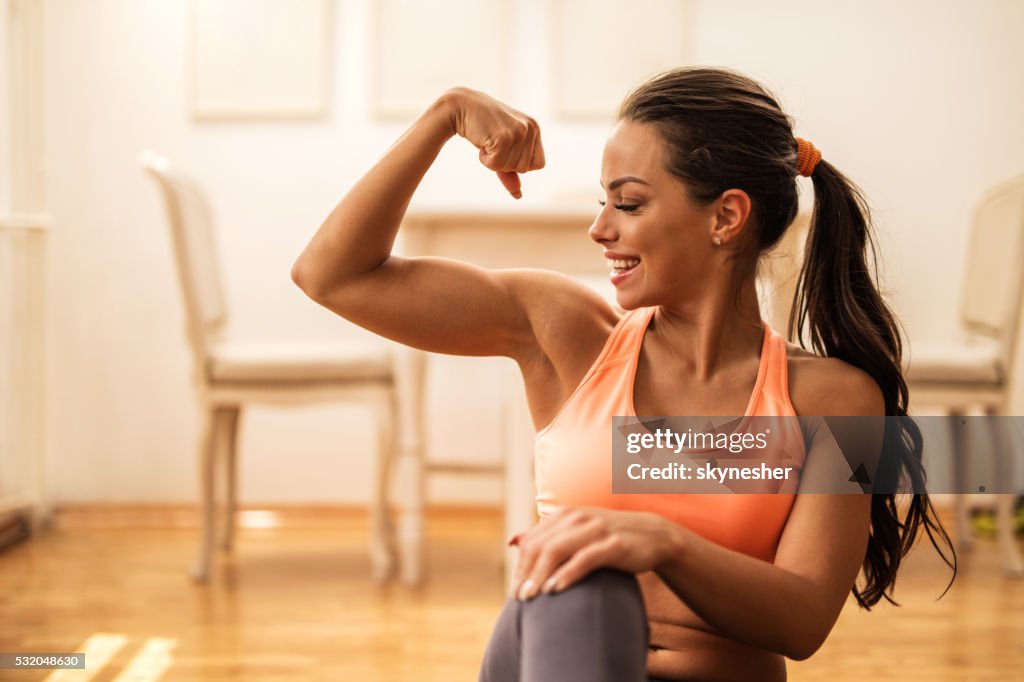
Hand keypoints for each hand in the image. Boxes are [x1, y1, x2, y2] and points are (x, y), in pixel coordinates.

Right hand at [442, 87, 545, 198]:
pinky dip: (485, 160)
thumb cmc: (482, 127)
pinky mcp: (503, 138)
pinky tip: (482, 141)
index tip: (506, 147)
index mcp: (534, 128)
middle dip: (505, 162)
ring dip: (494, 160)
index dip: (519, 163)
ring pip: (510, 168)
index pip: (538, 165)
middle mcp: (530, 128)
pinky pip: (496, 166)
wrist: (461, 107)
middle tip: (494, 142)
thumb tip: (519, 195)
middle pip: (524, 169)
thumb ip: (512, 171)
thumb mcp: (502, 147)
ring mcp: (518, 132)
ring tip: (487, 140)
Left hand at [508, 507, 683, 600]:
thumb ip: (546, 536)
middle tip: (519, 599)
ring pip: (557, 550)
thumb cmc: (608, 539)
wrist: (653, 534)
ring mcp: (595, 530)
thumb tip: (513, 541)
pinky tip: (555, 589)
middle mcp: (577, 518)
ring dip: (540, 575)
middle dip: (526, 574)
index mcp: (565, 515)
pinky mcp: (613, 544)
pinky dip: (566, 574)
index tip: (515, 592)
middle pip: (540, 546)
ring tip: (531, 597)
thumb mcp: (575, 532)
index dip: (520, 567)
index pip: (532, 541)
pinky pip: (584, 558)